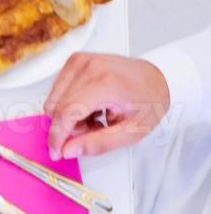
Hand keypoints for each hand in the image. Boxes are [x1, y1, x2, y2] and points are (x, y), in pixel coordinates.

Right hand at [42, 52, 170, 160]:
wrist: (160, 77)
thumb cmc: (150, 100)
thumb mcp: (131, 131)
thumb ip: (97, 144)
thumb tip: (68, 150)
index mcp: (105, 82)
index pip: (65, 113)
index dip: (57, 137)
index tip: (57, 152)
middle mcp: (89, 67)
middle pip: (56, 108)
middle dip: (67, 126)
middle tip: (91, 129)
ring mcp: (81, 61)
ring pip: (53, 100)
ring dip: (67, 115)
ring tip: (93, 116)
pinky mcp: (76, 61)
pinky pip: (57, 90)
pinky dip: (67, 103)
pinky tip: (88, 106)